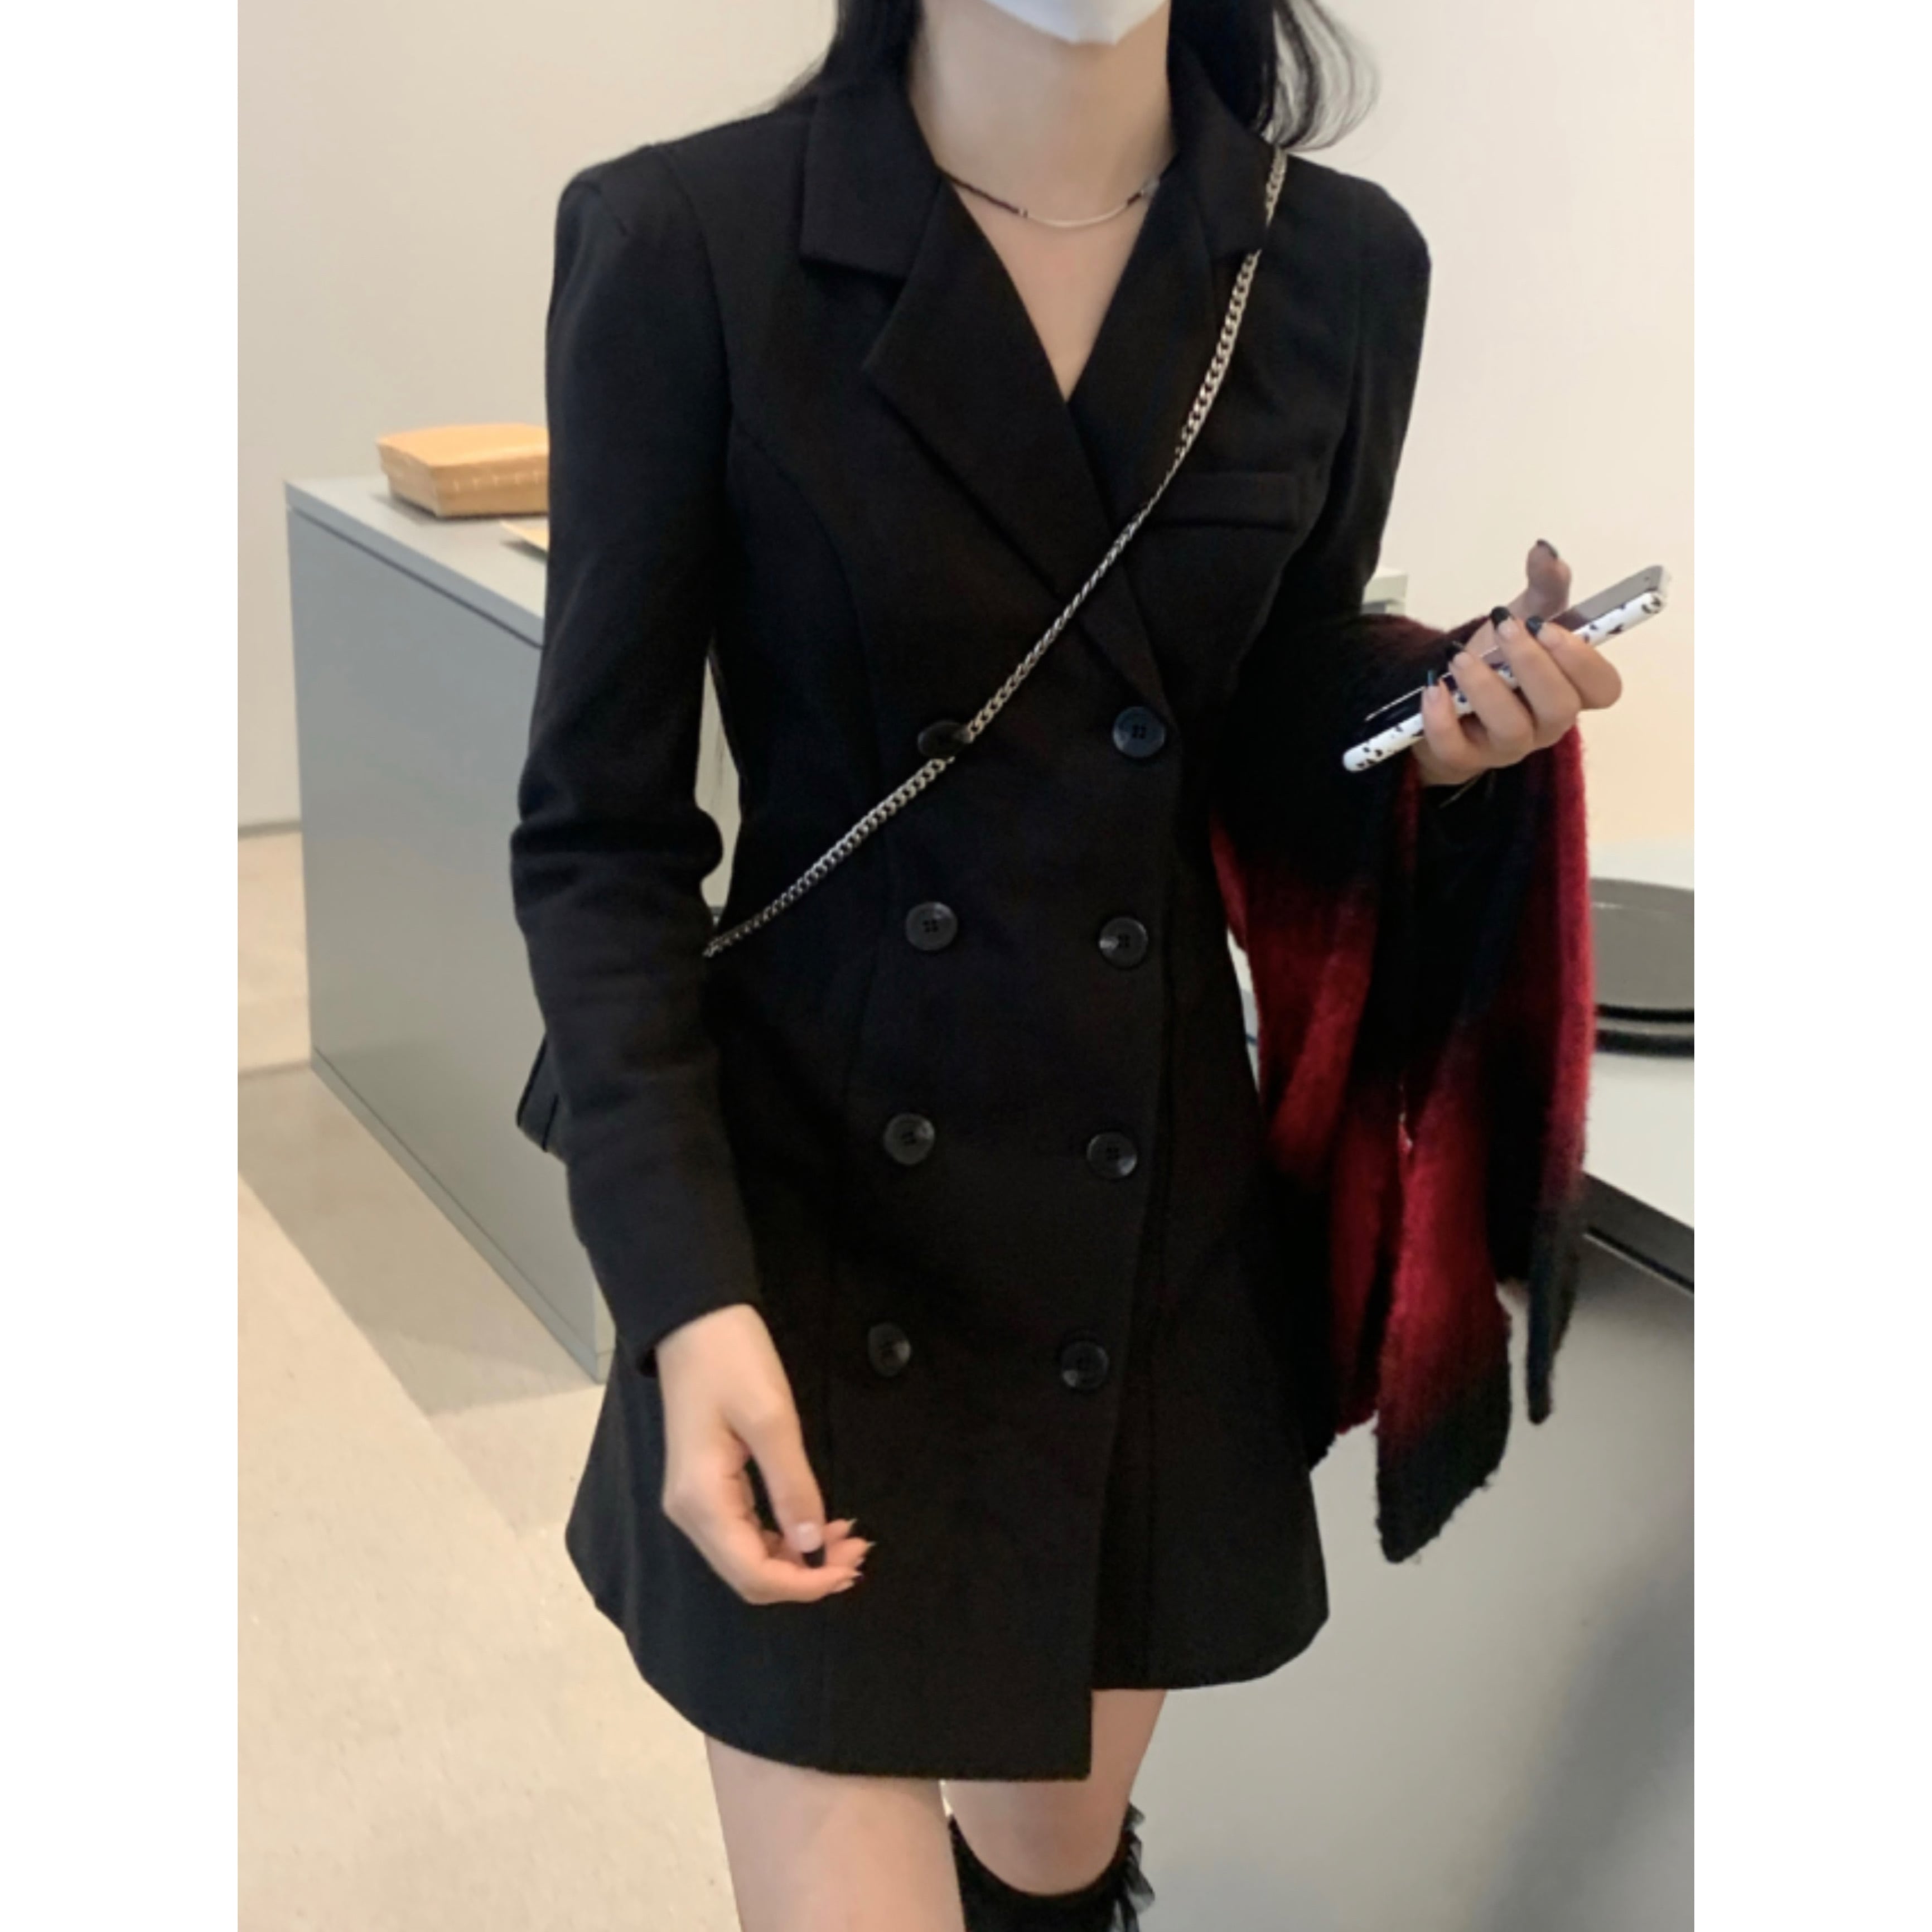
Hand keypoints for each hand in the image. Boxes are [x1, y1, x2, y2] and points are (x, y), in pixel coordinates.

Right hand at [655, 1303, 870, 1602]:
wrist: (694, 1321)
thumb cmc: (732, 1360)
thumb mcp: (772, 1418)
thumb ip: (792, 1485)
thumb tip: (812, 1545)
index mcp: (701, 1500)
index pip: (752, 1573)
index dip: (803, 1584)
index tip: (850, 1569)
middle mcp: (691, 1513)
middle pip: (749, 1574)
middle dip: (805, 1574)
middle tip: (857, 1550)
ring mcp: (695, 1501)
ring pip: (749, 1556)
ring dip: (798, 1558)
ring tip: (846, 1538)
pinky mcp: (706, 1486)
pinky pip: (745, 1531)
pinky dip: (784, 1536)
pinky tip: (816, 1522)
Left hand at [1414, 540, 1624, 787]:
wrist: (1445, 697)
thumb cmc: (1497, 661)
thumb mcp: (1522, 619)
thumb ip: (1543, 588)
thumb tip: (1546, 551)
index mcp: (1570, 689)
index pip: (1603, 689)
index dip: (1584, 662)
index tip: (1550, 628)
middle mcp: (1545, 724)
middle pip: (1560, 708)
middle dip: (1533, 666)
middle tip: (1505, 626)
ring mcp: (1506, 747)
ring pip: (1511, 729)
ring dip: (1486, 688)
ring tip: (1459, 657)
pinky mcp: (1463, 760)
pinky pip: (1458, 749)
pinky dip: (1443, 719)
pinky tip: (1434, 688)